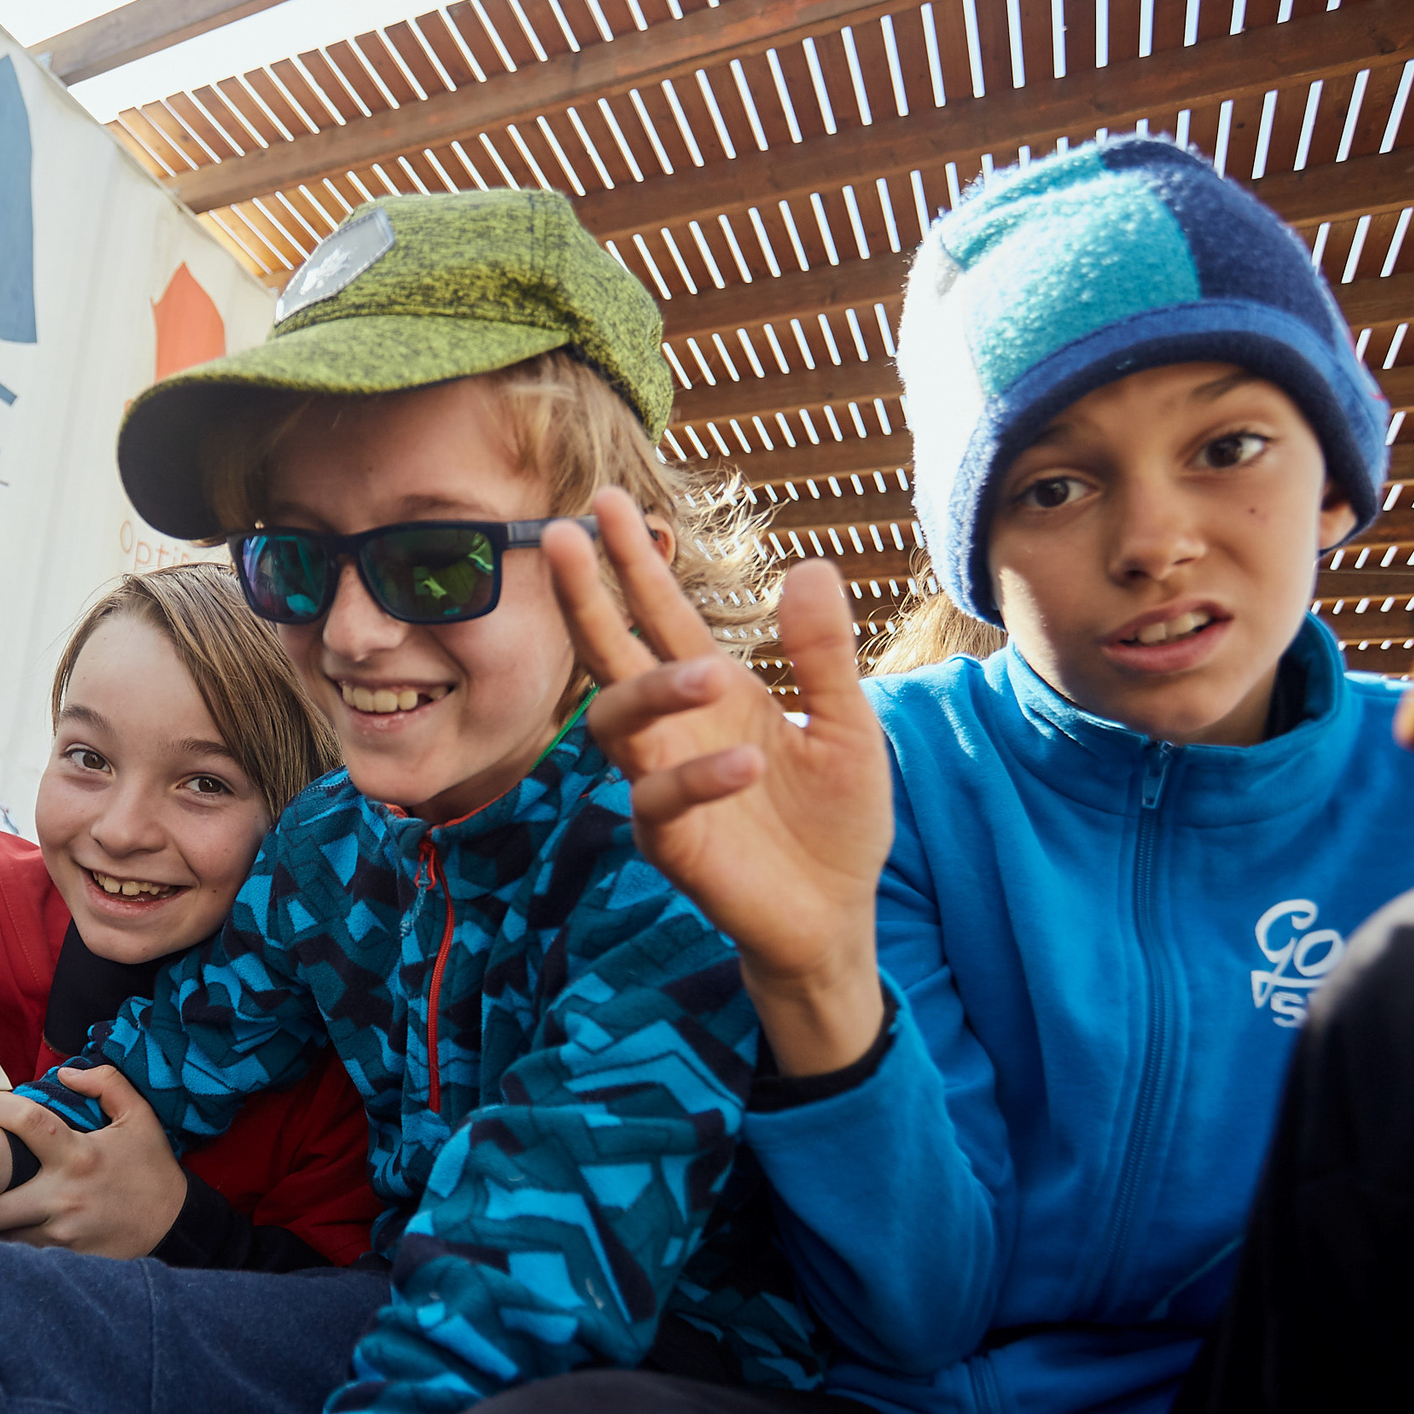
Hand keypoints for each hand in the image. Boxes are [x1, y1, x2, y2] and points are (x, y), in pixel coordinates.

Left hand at [0, 1068, 187, 1257]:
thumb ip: (105, 1084)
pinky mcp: (67, 1258)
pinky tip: (25, 1226)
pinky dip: (17, 1240)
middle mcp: (63, 1196)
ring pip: (1, 1235)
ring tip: (4, 1204)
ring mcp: (62, 1233)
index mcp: (78, 1154)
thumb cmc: (152, 1168)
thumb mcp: (139, 1117)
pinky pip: (23, 1253)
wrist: (176, 1225)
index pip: (25, 1122)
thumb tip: (63, 1073)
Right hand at [545, 487, 892, 1072]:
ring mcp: (661, 783)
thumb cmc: (834, 819)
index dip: (633, 559)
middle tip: (565, 535)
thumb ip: (824, 655)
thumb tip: (808, 567)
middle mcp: (674, 729)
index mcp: (713, 691)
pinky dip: (699, 778)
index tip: (604, 502)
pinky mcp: (669, 843)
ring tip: (710, 673)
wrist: (837, 912)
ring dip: (654, 689)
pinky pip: (660, 801)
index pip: (659, 614)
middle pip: (610, 652)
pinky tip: (751, 763)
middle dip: (587, 594)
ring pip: (618, 723)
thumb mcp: (848, 725)